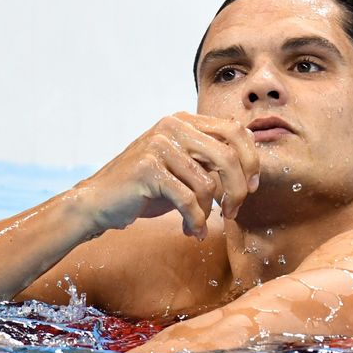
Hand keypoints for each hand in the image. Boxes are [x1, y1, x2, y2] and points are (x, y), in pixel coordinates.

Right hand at [77, 112, 259, 238]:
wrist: (100, 201)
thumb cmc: (147, 187)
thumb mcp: (184, 167)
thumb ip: (210, 161)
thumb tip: (251, 171)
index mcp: (186, 121)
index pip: (235, 130)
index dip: (251, 160)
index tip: (252, 186)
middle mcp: (173, 126)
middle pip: (228, 156)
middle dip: (238, 189)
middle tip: (233, 211)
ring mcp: (159, 145)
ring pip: (207, 183)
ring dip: (208, 212)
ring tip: (197, 225)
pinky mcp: (148, 168)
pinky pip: (188, 199)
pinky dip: (195, 220)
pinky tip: (191, 230)